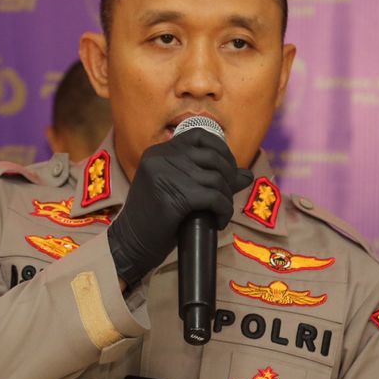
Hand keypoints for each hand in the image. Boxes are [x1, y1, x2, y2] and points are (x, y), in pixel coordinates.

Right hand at [107, 128, 251, 286]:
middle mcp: (159, 158)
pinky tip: (219, 221)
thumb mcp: (181, 190)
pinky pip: (213, 198)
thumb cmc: (156, 219)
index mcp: (158, 152)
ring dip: (225, 198)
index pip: (199, 135)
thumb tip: (247, 175)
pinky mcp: (172, 197)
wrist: (131, 244)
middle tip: (225, 197)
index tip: (228, 171)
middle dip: (229, 177)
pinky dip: (223, 210)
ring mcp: (164, 176)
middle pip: (212, 157)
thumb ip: (210, 178)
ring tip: (220, 212)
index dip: (221, 149)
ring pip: (215, 179)